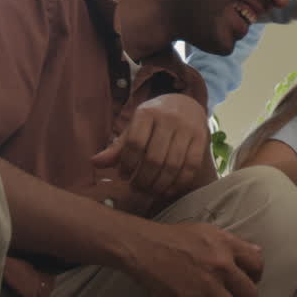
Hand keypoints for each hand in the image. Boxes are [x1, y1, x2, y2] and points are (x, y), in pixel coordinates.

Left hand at [92, 93, 207, 197]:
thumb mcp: (134, 128)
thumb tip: (94, 163)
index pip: (135, 143)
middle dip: (143, 179)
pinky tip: (168, 189)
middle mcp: (169, 118)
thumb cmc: (153, 121)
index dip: (127, 164)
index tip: (123, 176)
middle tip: (136, 188)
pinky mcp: (202, 137)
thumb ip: (117, 147)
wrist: (185, 105)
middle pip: (154, 158)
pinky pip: (191, 166)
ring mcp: (187, 128)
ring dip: (160, 184)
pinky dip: (179, 182)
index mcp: (147, 112)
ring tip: (150, 191)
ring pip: (173, 164)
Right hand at [124, 220, 263, 296]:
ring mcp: (207, 283)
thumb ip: (233, 243)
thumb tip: (257, 252)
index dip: (254, 276)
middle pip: (250, 294)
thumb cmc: (174, 237)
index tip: (246, 281)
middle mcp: (222, 264)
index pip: (258, 264)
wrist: (144, 246)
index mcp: (227, 244)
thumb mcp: (207, 231)